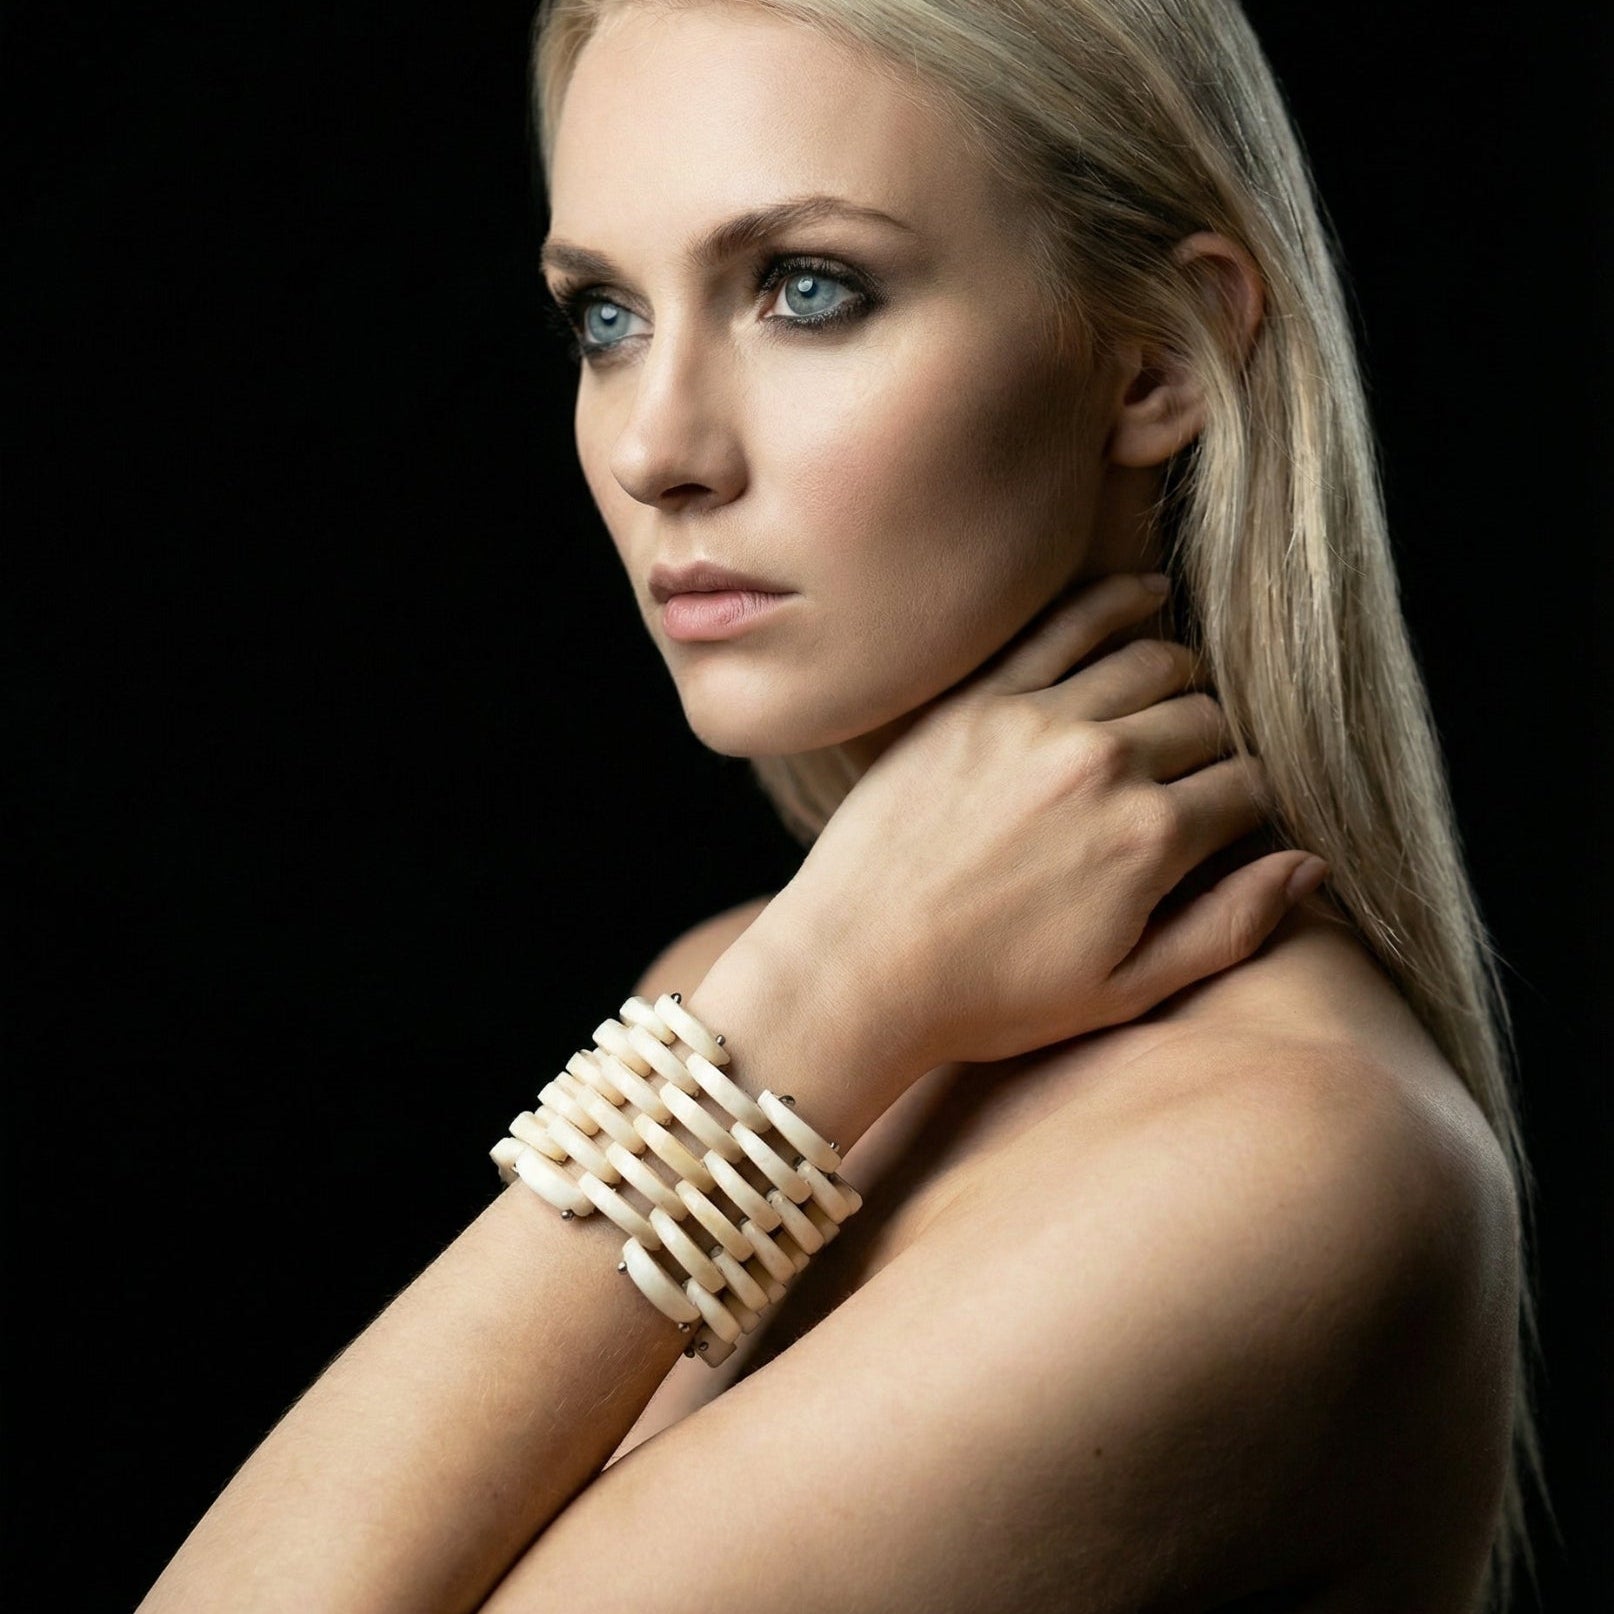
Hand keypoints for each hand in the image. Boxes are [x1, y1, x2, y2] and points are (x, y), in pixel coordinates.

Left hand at [746, 572, 1327, 1082]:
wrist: (856, 967)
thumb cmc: (989, 998)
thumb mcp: (1123, 990)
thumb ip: (1229, 927)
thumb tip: (1311, 864)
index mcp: (1150, 839)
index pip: (1247, 788)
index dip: (1251, 808)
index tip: (1232, 824)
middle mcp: (1104, 763)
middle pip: (1206, 721)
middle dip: (1218, 747)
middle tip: (1197, 774)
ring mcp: (1037, 721)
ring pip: (1152, 663)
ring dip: (1180, 679)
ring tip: (1176, 704)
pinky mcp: (977, 699)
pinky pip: (1065, 623)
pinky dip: (1117, 601)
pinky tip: (1145, 596)